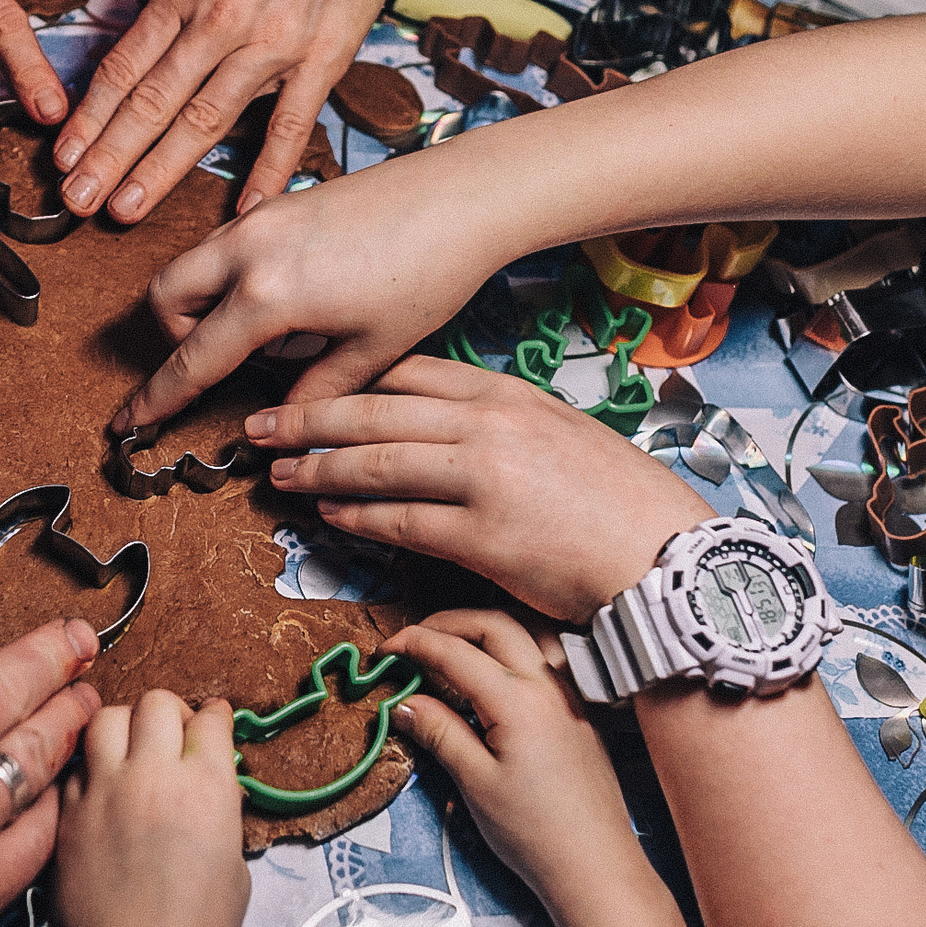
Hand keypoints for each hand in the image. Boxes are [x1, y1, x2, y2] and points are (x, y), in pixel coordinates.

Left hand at [50, 692, 246, 926]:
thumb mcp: (234, 868)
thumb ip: (221, 815)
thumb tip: (210, 793)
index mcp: (207, 786)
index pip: (211, 719)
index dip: (215, 717)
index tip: (214, 721)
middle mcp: (154, 775)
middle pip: (157, 702)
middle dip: (171, 712)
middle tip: (174, 734)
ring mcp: (104, 790)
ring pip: (106, 717)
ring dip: (124, 725)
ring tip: (131, 749)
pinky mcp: (67, 812)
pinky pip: (76, 763)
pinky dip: (91, 764)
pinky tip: (102, 786)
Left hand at [53, 0, 421, 222]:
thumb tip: (151, 34)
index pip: (124, 66)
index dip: (89, 118)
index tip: (64, 156)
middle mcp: (219, 19)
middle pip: (150, 102)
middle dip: (106, 157)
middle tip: (74, 202)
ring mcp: (271, 43)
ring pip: (204, 119)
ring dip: (159, 170)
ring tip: (125, 211)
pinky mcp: (323, 57)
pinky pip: (290, 125)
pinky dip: (266, 172)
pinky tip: (245, 212)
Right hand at [112, 154, 512, 432]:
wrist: (463, 197)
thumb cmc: (429, 273)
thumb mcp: (373, 351)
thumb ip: (316, 393)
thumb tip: (283, 425)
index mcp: (268, 295)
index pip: (193, 359)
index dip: (157, 399)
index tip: (127, 424)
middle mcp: (249, 249)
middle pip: (166, 299)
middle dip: (177, 337)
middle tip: (225, 364)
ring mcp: (260, 217)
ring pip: (192, 264)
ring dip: (205, 304)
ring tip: (275, 332)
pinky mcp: (280, 201)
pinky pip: (227, 244)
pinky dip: (232, 276)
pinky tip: (296, 295)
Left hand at [251, 356, 711, 621]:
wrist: (665, 556)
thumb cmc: (614, 501)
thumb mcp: (557, 434)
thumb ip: (494, 421)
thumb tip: (432, 421)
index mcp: (506, 394)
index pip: (406, 370)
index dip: (344, 375)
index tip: (302, 381)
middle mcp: (490, 426)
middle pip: (374, 410)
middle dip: (308, 417)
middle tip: (260, 425)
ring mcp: (485, 478)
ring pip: (376, 463)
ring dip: (318, 469)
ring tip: (279, 473)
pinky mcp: (484, 536)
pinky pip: (400, 522)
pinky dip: (357, 519)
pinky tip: (328, 518)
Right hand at [384, 610, 644, 907]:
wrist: (593, 864)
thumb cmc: (535, 832)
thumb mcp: (475, 783)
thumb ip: (440, 732)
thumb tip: (404, 702)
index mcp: (518, 702)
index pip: (456, 652)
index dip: (414, 644)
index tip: (386, 650)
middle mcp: (549, 687)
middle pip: (494, 624)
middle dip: (449, 623)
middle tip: (416, 640)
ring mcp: (570, 695)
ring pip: (528, 632)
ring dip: (487, 628)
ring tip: (455, 646)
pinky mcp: (581, 709)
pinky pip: (548, 655)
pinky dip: (515, 646)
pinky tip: (499, 671)